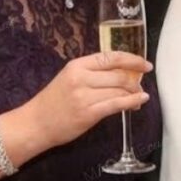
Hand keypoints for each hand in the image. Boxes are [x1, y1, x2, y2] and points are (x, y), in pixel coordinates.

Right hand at [27, 51, 151, 148]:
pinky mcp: (88, 113)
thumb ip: (93, 73)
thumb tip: (123, 73)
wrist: (35, 123)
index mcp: (77, 65)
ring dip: (134, 94)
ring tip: (139, 98)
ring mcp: (84, 96)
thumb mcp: (70, 78)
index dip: (132, 59)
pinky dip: (132, 102)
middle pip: (118, 74)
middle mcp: (81, 77)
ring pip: (120, 90)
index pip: (111, 57)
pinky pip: (116, 105)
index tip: (145, 64)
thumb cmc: (54, 101)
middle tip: (140, 86)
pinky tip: (139, 102)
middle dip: (135, 80)